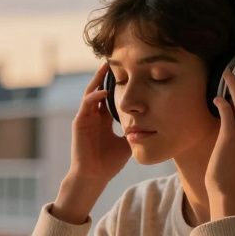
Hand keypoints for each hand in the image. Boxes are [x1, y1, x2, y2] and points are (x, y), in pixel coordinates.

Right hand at [70, 61, 131, 184]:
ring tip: (106, 66)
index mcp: (104, 119)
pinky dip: (94, 96)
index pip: (110, 95)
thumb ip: (136, 130)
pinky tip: (105, 90)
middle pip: (99, 88)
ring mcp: (85, 118)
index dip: (118, 83)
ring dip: (98, 79)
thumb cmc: (109, 162)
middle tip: (116, 59)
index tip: (129, 70)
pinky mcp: (79, 123)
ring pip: (91, 92)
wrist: (94, 176)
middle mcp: (94, 115)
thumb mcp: (128, 142)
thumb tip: (155, 122)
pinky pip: (86, 105)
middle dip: (106, 75)